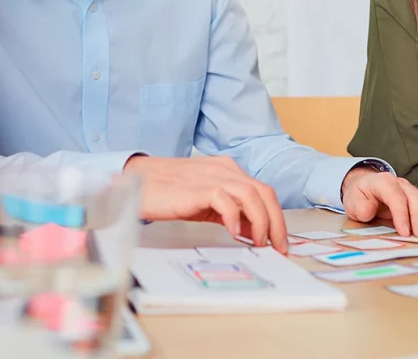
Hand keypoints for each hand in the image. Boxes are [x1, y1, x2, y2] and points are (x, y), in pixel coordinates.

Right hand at [124, 156, 287, 251]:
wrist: (138, 182)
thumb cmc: (169, 192)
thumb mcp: (206, 201)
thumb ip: (230, 211)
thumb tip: (252, 232)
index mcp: (229, 170)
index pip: (264, 191)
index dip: (276, 217)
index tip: (279, 241)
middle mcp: (225, 170)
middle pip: (264, 192)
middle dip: (276, 223)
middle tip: (279, 248)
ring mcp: (212, 176)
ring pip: (251, 195)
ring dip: (261, 222)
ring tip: (260, 243)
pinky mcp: (197, 188)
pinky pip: (225, 200)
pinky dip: (234, 217)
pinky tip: (234, 233)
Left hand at [340, 167, 417, 237]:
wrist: (364, 188)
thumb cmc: (360, 196)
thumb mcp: (353, 201)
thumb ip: (361, 206)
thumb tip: (370, 211)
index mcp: (385, 182)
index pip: (396, 197)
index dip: (401, 215)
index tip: (405, 232)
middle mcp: (402, 185)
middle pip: (415, 199)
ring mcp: (413, 192)